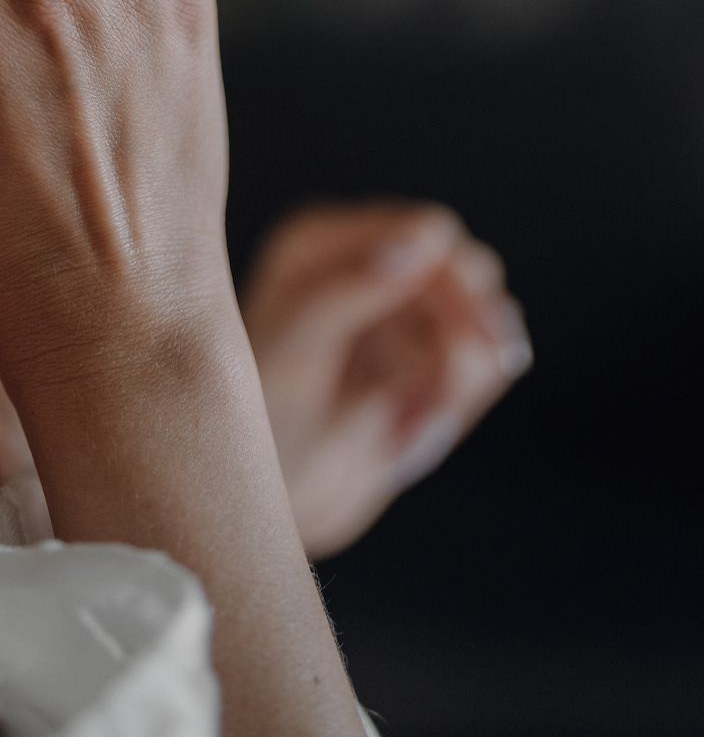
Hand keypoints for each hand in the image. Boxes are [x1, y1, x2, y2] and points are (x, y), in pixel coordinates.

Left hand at [241, 201, 531, 557]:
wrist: (265, 505)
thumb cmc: (258, 423)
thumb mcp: (293, 349)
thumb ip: (350, 290)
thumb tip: (423, 240)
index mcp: (322, 245)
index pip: (426, 231)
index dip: (455, 285)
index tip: (464, 344)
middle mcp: (364, 268)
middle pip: (468, 272)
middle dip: (464, 339)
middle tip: (438, 405)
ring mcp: (397, 317)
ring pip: (480, 324)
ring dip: (457, 383)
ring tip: (406, 432)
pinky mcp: (422, 364)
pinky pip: (478, 368)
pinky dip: (456, 406)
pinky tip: (407, 438)